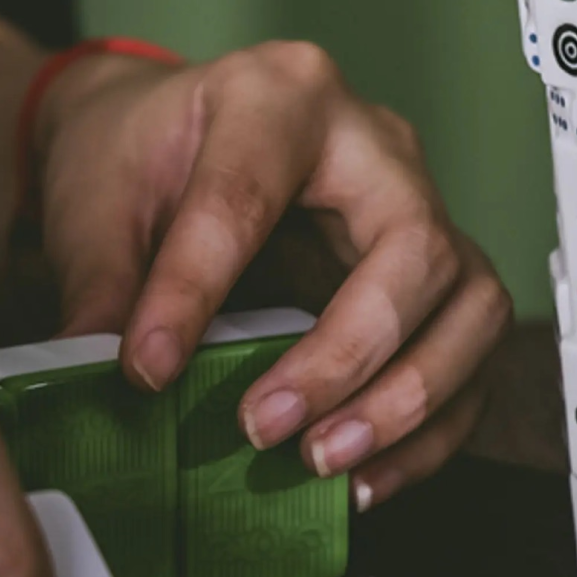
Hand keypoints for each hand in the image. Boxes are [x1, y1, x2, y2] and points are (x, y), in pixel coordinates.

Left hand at [36, 40, 511, 508]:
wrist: (184, 143)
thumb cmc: (149, 155)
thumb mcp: (101, 196)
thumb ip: (105, 278)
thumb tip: (108, 372)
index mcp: (284, 96)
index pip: (250, 196)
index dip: (196, 291)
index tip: (146, 372)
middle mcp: (381, 147)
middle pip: (416, 251)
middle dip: (348, 356)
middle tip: (266, 430)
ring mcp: (430, 212)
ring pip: (475, 307)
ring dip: (411, 400)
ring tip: (325, 461)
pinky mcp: (447, 280)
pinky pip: (474, 362)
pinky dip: (429, 433)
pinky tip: (365, 480)